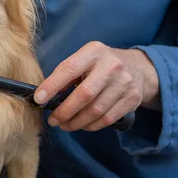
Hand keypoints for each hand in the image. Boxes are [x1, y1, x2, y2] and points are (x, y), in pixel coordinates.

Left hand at [33, 42, 159, 131]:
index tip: (39, 99)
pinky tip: (83, 125)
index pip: (69, 69)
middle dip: (64, 111)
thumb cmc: (102, 65)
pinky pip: (107, 119)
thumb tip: (46, 95)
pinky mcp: (132, 99)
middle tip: (54, 120)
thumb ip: (68, 74)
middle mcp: (111, 65)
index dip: (52, 85)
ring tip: (65, 125)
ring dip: (76, 122)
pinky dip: (91, 125)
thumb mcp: (85, 59)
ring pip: (95, 110)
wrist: (138, 68)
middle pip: (84, 95)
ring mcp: (124, 83)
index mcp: (94, 51)